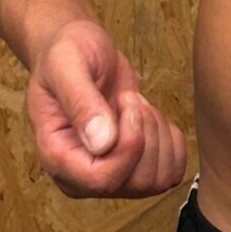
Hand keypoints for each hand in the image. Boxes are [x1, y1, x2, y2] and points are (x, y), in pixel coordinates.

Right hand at [26, 18, 186, 198]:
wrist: (78, 50)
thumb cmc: (65, 54)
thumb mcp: (66, 65)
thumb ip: (81, 102)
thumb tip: (102, 144)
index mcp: (58, 157)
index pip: (102, 180)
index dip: (129, 147)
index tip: (127, 103)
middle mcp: (82, 175)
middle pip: (136, 181)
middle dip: (145, 133)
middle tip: (129, 98)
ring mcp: (110, 172)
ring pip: (156, 181)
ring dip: (158, 135)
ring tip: (137, 105)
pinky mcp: (134, 164)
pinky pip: (169, 172)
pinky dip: (172, 142)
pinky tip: (152, 116)